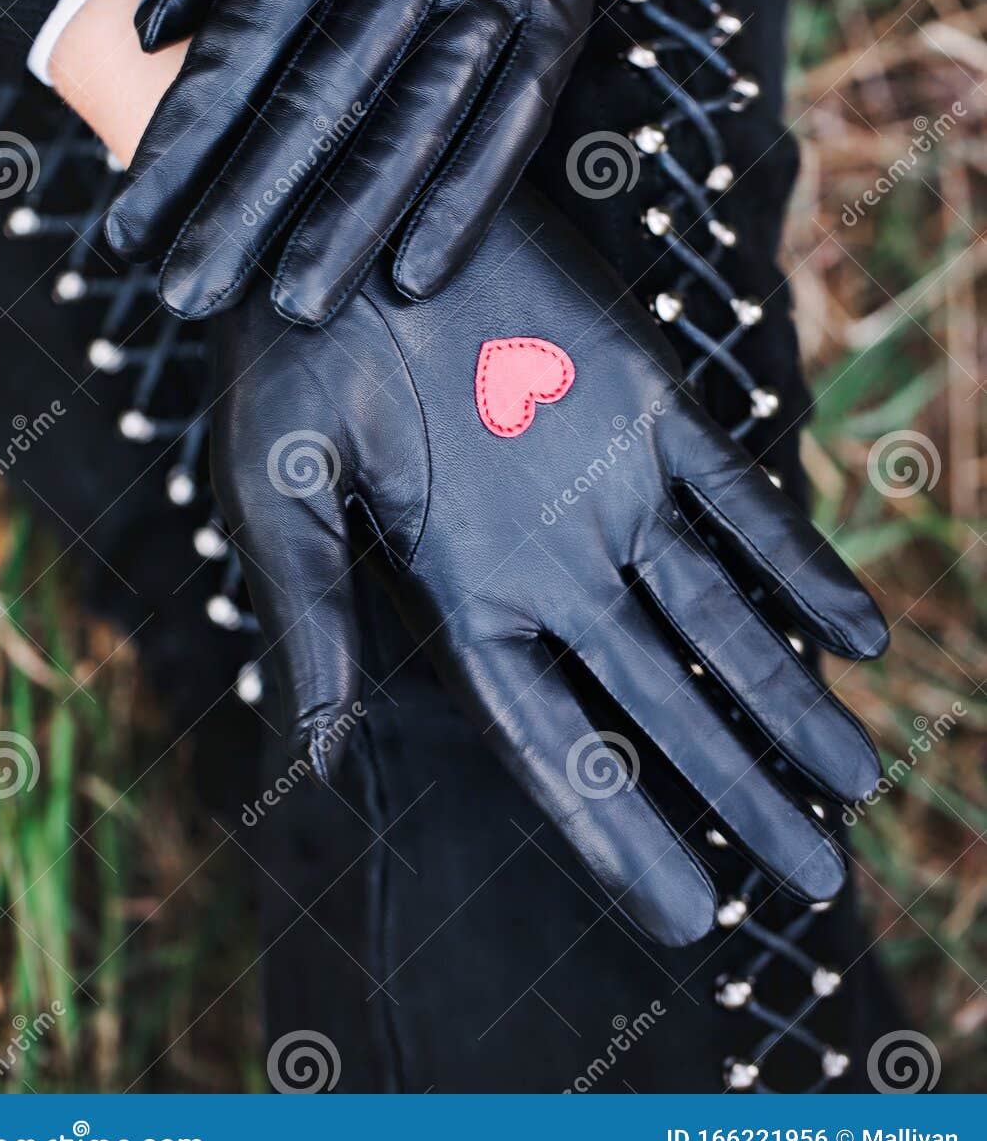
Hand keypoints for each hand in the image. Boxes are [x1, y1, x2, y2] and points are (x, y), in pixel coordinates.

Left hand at [105, 0, 610, 323]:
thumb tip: (154, 29)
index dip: (184, 137)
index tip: (132, 221)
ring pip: (419, 121)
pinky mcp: (558, 20)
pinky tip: (416, 275)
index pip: (249, 35)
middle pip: (328, 91)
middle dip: (252, 202)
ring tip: (299, 305)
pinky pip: (510, 126)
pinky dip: (465, 205)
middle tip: (194, 291)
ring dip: (356, 222)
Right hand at [210, 187, 885, 946]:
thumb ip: (317, 625)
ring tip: (856, 781)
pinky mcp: (650, 402)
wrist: (347, 218)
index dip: (620, 834)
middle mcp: (554, 560)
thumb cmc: (290, 354)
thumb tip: (311, 771)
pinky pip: (741, 495)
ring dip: (788, 695)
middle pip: (659, 701)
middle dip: (736, 792)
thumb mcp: (281, 497)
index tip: (690, 921)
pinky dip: (800, 559)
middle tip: (814, 881)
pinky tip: (858, 630)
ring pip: (720, 613)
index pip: (555, 741)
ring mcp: (609, 485)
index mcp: (467, 596)